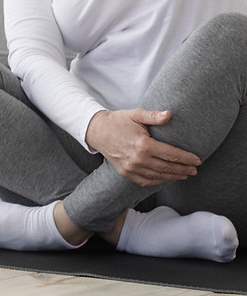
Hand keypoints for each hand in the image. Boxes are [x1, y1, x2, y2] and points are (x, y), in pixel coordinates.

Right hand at [85, 109, 200, 186]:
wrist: (98, 131)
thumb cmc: (119, 121)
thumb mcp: (137, 114)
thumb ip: (154, 116)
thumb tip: (170, 114)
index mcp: (144, 145)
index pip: (171, 154)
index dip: (186, 158)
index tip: (197, 160)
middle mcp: (138, 159)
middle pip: (167, 167)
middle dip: (184, 169)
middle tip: (195, 169)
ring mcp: (132, 168)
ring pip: (159, 176)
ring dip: (174, 176)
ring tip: (185, 174)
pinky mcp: (126, 173)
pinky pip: (146, 181)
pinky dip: (159, 181)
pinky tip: (167, 178)